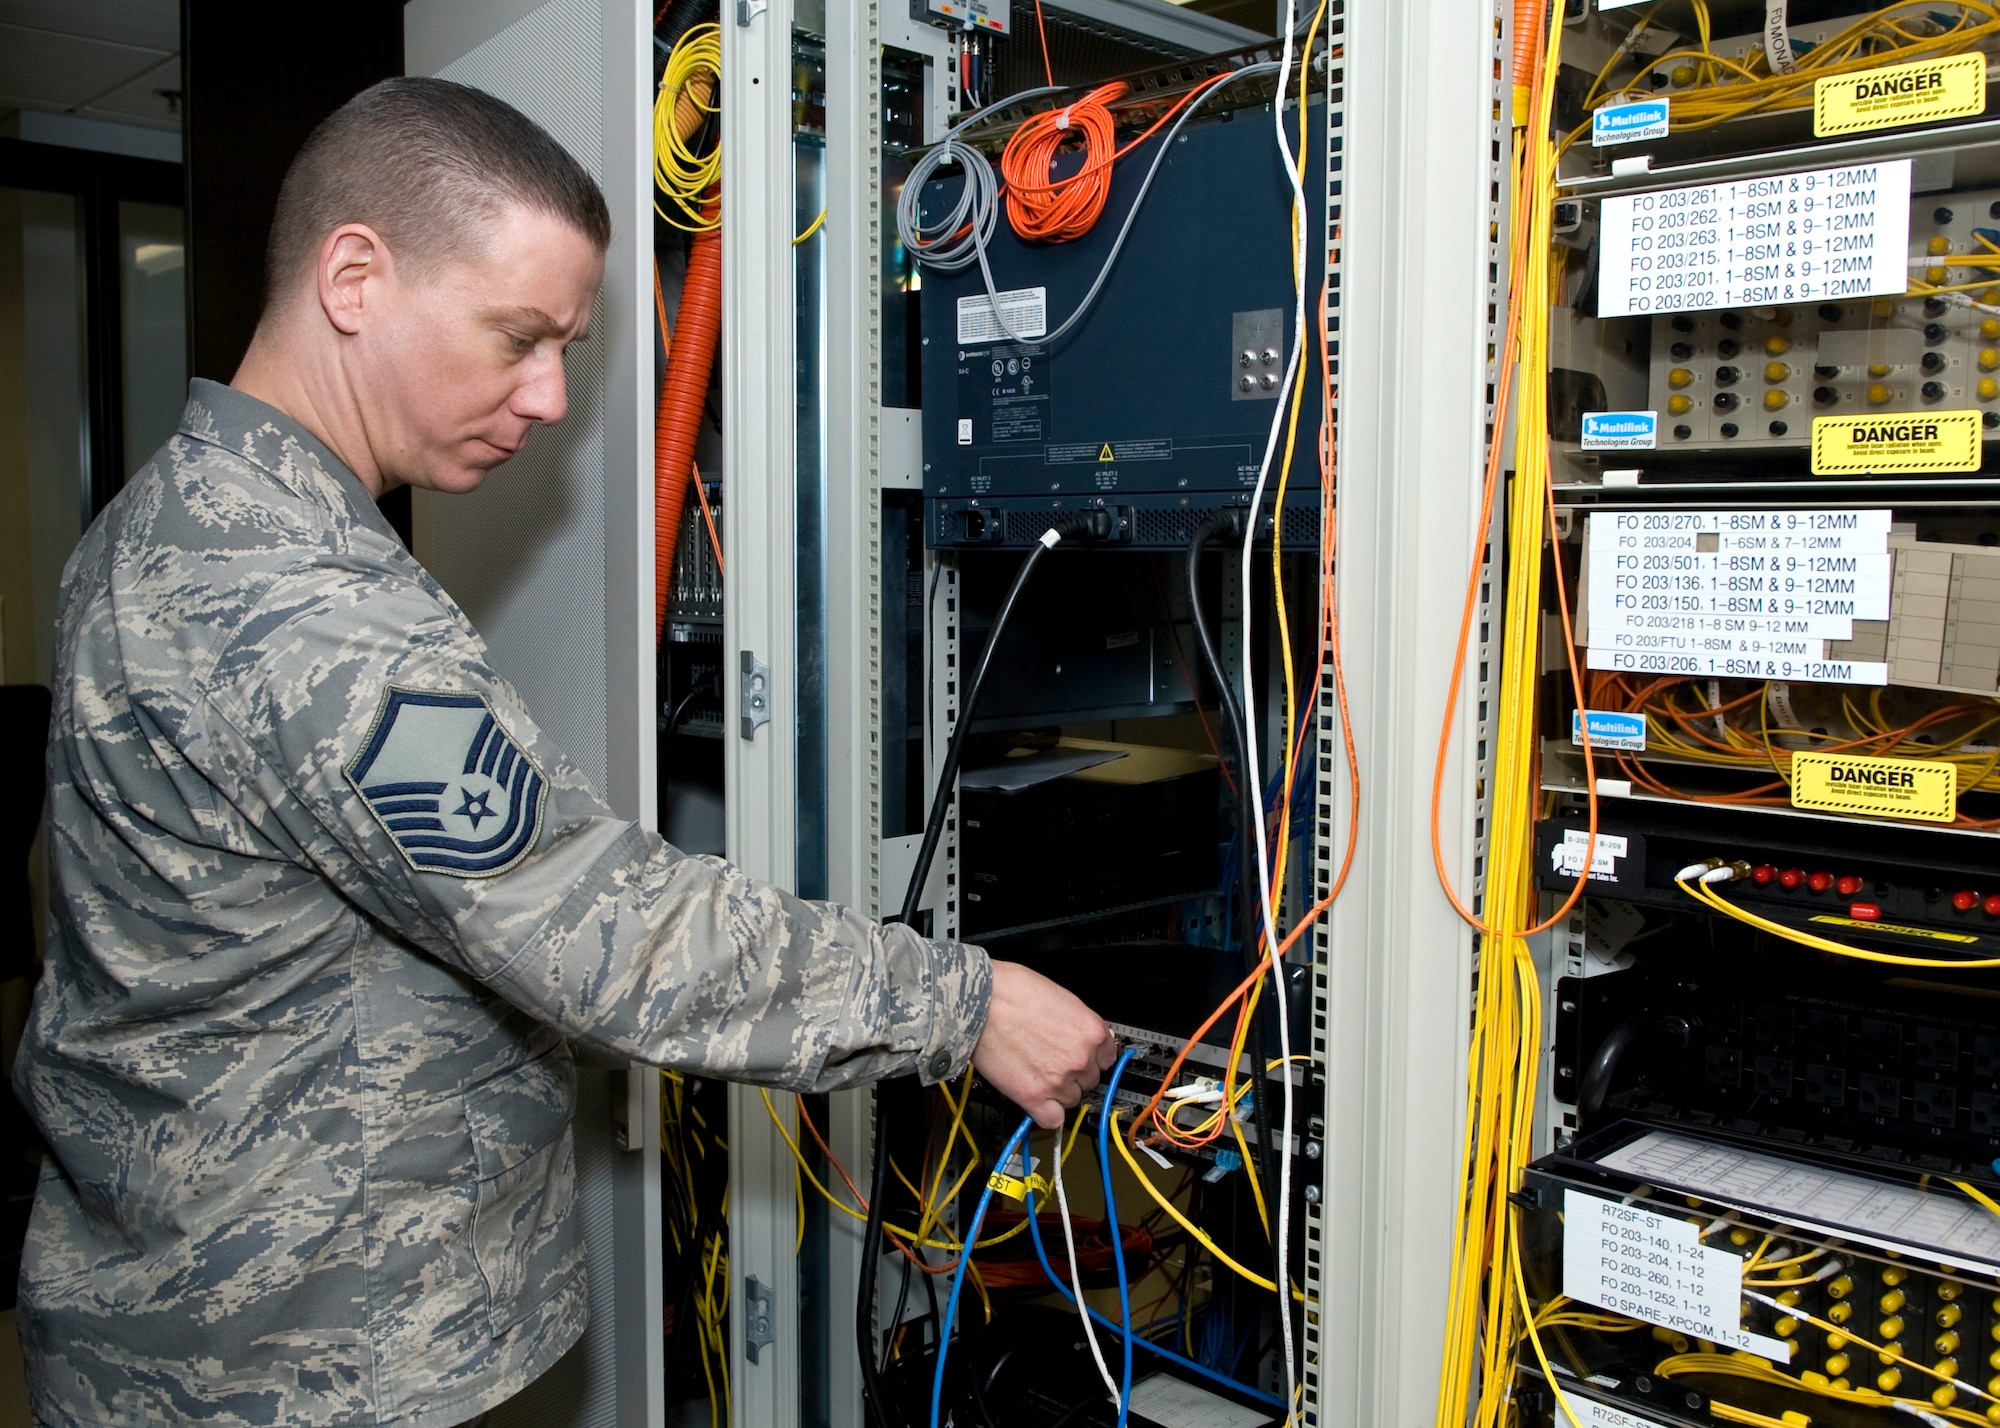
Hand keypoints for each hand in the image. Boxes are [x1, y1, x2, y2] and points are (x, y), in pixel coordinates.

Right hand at [971, 961, 1116, 1128]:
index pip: (1107, 1057)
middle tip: (1049, 1059)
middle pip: (1090, 1079)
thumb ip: (1079, 1021)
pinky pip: (1052, 1119)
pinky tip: (1036, 1099)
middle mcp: (1081, 1058)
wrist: (978, 1002)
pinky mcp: (1033, 1097)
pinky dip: (1046, 1113)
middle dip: (1072, 1072)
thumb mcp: (1061, 996)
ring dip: (1057, 1091)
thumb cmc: (1012, 991)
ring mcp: (1059, 1081)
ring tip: (1036, 1073)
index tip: (1080, 1056)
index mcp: (1091, 1031)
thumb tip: (1087, 1035)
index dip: (1090, 1056)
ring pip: (1072, 1099)